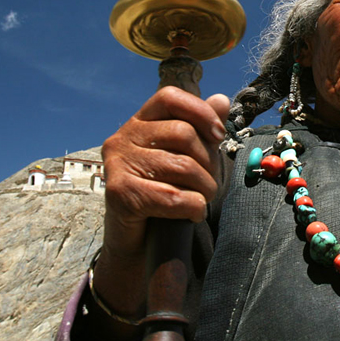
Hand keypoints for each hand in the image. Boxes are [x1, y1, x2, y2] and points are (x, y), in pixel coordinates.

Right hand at [93, 87, 228, 319]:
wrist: (135, 243)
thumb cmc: (162, 195)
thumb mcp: (184, 157)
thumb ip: (199, 129)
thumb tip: (221, 100)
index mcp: (139, 123)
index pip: (170, 97)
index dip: (200, 112)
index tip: (218, 135)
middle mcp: (123, 138)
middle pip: (183, 133)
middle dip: (208, 161)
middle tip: (208, 182)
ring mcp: (118, 165)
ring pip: (183, 166)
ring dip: (204, 188)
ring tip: (201, 199)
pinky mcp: (120, 193)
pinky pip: (174, 196)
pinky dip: (193, 208)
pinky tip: (192, 213)